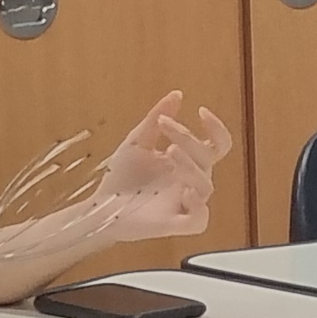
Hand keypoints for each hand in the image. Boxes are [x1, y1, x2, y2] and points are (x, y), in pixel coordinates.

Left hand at [90, 92, 233, 240]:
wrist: (99, 206)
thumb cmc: (121, 177)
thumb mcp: (137, 142)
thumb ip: (156, 119)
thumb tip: (177, 94)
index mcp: (187, 162)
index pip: (217, 145)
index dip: (216, 128)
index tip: (200, 111)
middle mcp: (191, 181)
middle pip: (208, 158)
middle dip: (189, 138)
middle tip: (167, 127)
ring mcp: (185, 203)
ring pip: (206, 186)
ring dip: (191, 165)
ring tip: (170, 152)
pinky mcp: (175, 223)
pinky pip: (199, 220)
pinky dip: (198, 207)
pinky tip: (184, 193)